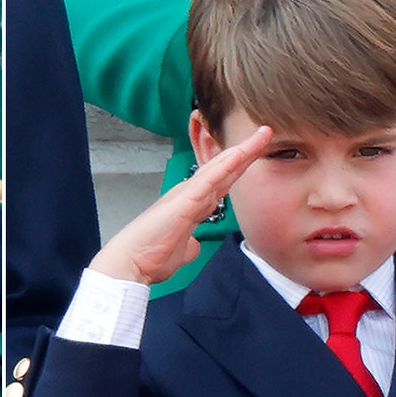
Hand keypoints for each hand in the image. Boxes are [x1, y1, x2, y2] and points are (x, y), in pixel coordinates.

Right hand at [89, 126, 271, 283]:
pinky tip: (240, 153)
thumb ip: (190, 245)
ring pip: (220, 168)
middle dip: (246, 152)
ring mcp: (187, 195)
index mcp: (190, 205)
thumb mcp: (180, 252)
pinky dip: (225, 165)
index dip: (238, 169)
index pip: (220, 183)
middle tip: (265, 133)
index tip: (253, 157)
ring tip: (263, 133)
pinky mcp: (185, 201)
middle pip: (224, 170)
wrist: (130, 263)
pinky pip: (209, 179)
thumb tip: (196, 245)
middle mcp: (189, 195)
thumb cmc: (149, 257)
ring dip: (242, 151)